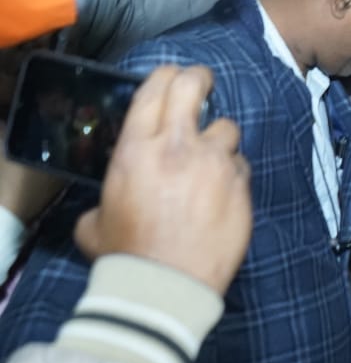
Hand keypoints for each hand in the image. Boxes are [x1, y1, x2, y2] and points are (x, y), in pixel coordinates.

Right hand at [73, 66, 250, 295]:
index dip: (167, 75)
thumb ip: (107, 198)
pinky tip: (223, 193)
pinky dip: (233, 173)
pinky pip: (241, 165)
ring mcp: (215, 163)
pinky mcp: (242, 183)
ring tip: (210, 160)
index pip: (155, 88)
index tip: (173, 76)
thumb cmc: (126, 255)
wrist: (166, 286)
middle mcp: (179, 147)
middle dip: (198, 79)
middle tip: (200, 84)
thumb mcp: (96, 221)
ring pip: (227, 126)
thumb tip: (109, 201)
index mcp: (137, 149)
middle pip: (194, 85)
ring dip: (219, 139)